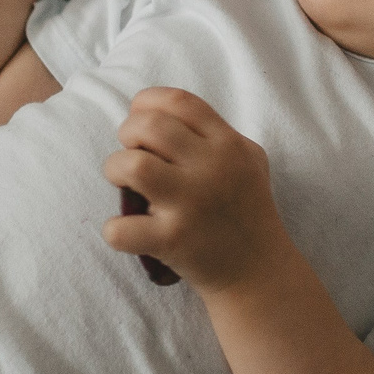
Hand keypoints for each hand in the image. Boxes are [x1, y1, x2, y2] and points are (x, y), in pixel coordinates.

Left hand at [101, 88, 291, 292]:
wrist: (259, 271)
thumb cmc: (247, 209)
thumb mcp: (249, 159)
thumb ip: (215, 134)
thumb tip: (163, 115)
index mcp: (228, 144)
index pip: (178, 101)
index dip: (147, 103)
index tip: (140, 119)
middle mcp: (212, 169)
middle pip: (149, 126)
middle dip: (126, 133)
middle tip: (131, 153)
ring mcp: (191, 205)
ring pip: (132, 165)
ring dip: (115, 169)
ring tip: (124, 183)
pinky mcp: (173, 241)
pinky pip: (122, 228)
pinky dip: (114, 229)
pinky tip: (127, 230)